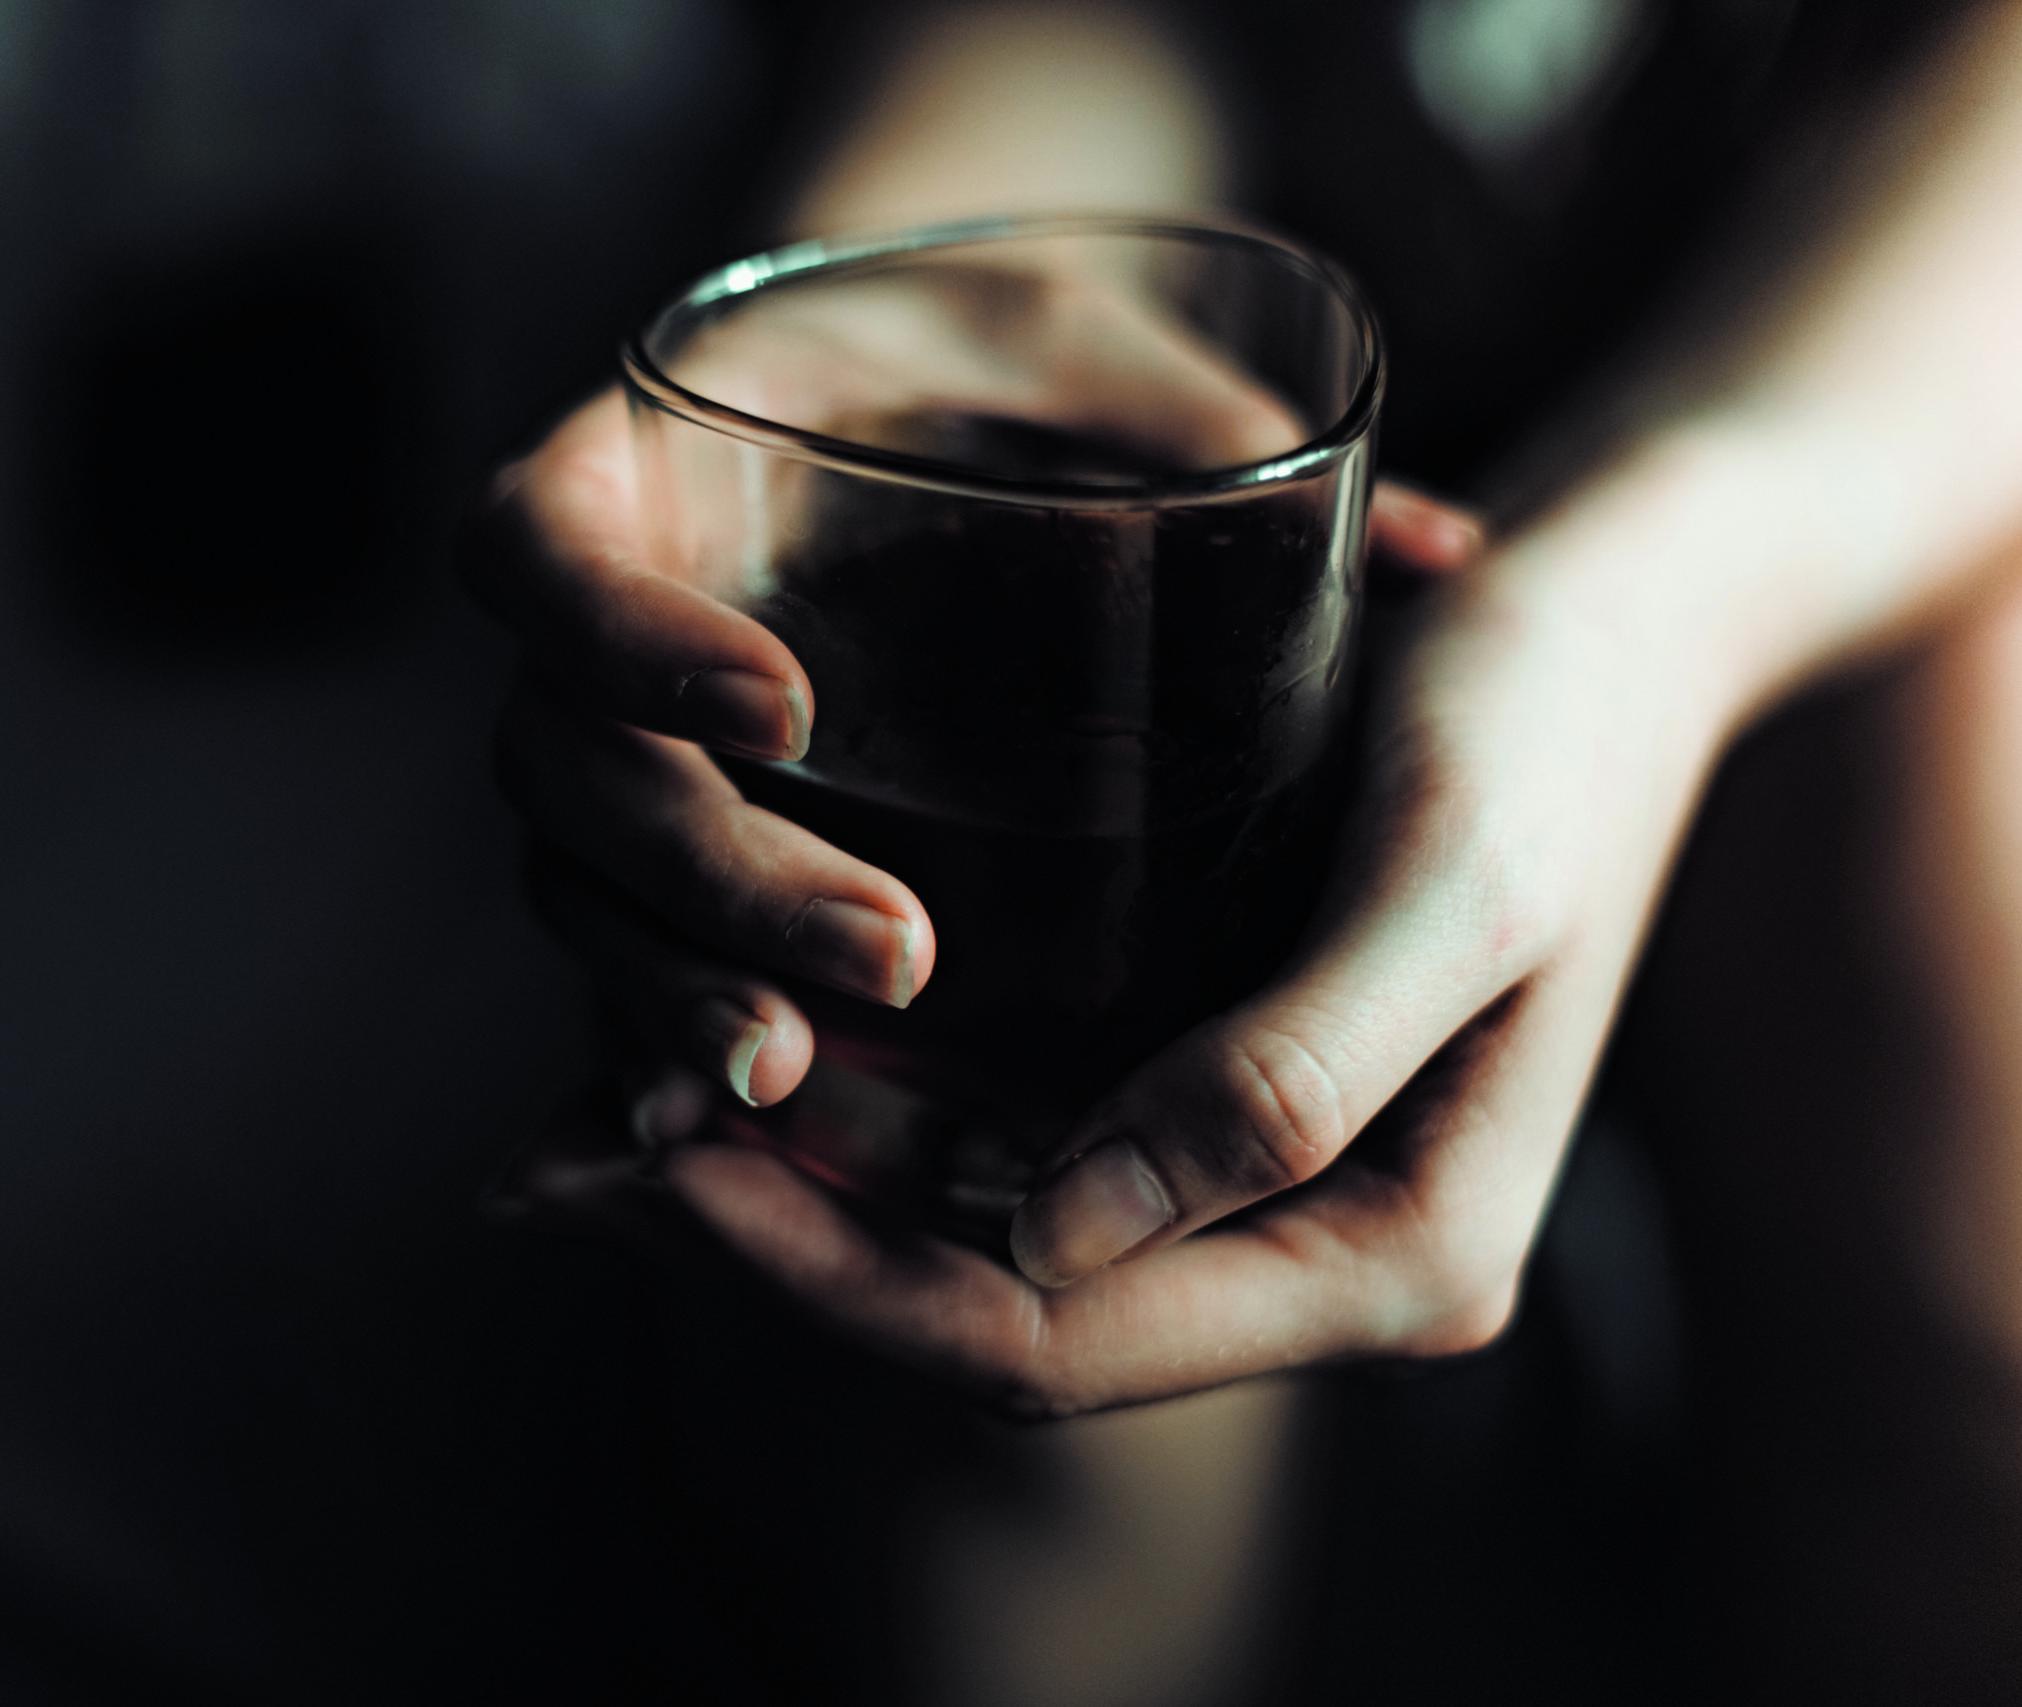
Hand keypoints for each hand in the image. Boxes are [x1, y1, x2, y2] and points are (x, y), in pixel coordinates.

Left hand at [473, 390, 1609, 1417]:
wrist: (1619, 613)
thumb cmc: (1552, 715)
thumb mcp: (1456, 879)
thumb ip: (1290, 1081)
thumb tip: (1053, 1241)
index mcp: (1397, 1259)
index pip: (1059, 1335)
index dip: (834, 1272)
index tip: (653, 1161)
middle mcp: (1317, 1259)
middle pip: (993, 1316)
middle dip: (773, 1246)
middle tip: (562, 1158)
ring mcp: (1256, 1187)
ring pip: (977, 1247)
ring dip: (792, 1197)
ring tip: (598, 1122)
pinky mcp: (1208, 1088)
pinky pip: (1005, 1155)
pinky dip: (861, 1122)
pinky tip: (734, 1057)